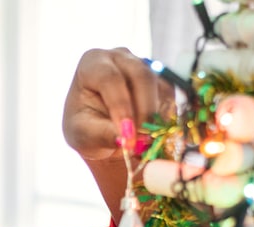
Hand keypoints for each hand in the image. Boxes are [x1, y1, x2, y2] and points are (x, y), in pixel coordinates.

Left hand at [62, 47, 172, 161]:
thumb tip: (124, 139)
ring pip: (160, 87)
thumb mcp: (84, 134)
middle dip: (144, 110)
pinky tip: (152, 135)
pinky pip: (170, 99)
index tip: (127, 134)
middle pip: (142, 76)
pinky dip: (164, 119)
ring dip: (156, 118)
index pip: (110, 78)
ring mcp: (144, 65)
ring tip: (145, 142)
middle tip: (142, 140)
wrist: (101, 130)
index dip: (121, 105)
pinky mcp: (161, 81)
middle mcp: (120, 58)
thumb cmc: (85, 128)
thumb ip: (102, 135)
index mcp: (93, 63)